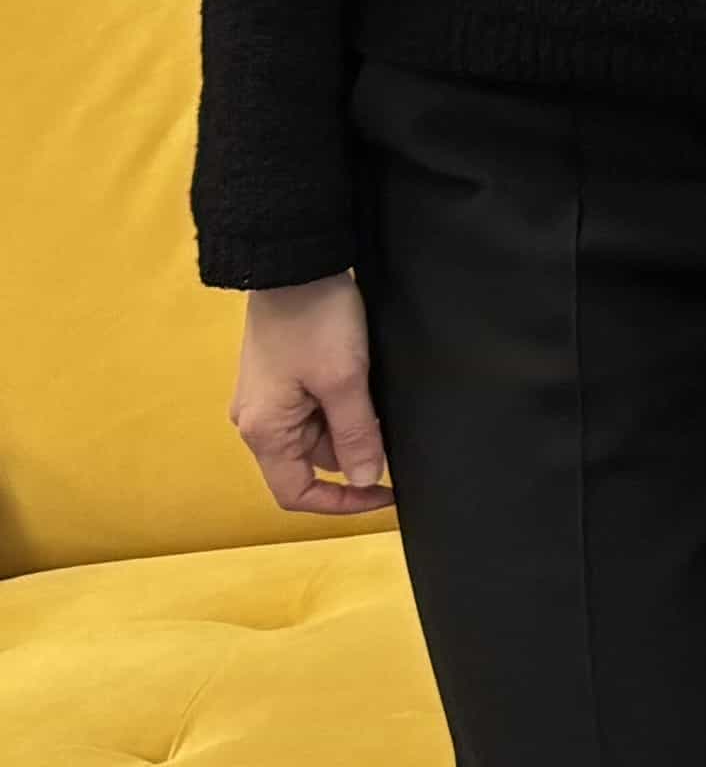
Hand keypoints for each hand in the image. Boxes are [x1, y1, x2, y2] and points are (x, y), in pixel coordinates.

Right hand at [230, 274, 389, 512]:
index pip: (296, 493)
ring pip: (319, 433)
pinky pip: (315, 408)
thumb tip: (366, 480)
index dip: (342, 502)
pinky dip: (343, 403)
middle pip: (312, 461)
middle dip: (354, 448)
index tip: (386, 493)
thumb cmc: (314, 319)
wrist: (295, 263)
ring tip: (373, 388)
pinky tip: (364, 379)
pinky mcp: (282, 378)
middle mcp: (258, 421)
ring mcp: (268, 399)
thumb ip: (357, 434)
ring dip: (351, 422)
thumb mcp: (345, 380)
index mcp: (264, 431)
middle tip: (387, 418)